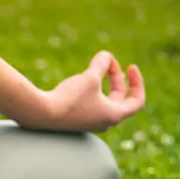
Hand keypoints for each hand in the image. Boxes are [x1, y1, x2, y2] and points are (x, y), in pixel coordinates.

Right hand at [28, 51, 145, 132]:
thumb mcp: (89, 77)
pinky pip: (91, 104)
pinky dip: (92, 90)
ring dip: (103, 82)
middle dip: (115, 77)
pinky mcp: (77, 121)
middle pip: (119, 98)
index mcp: (113, 115)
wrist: (42, 114)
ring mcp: (90, 123)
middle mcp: (104, 122)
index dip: (137, 83)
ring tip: (94, 68)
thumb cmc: (69, 98)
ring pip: (104, 101)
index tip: (130, 67)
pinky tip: (81, 80)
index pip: (137, 101)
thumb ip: (101, 65)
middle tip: (107, 61)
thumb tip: (107, 55)